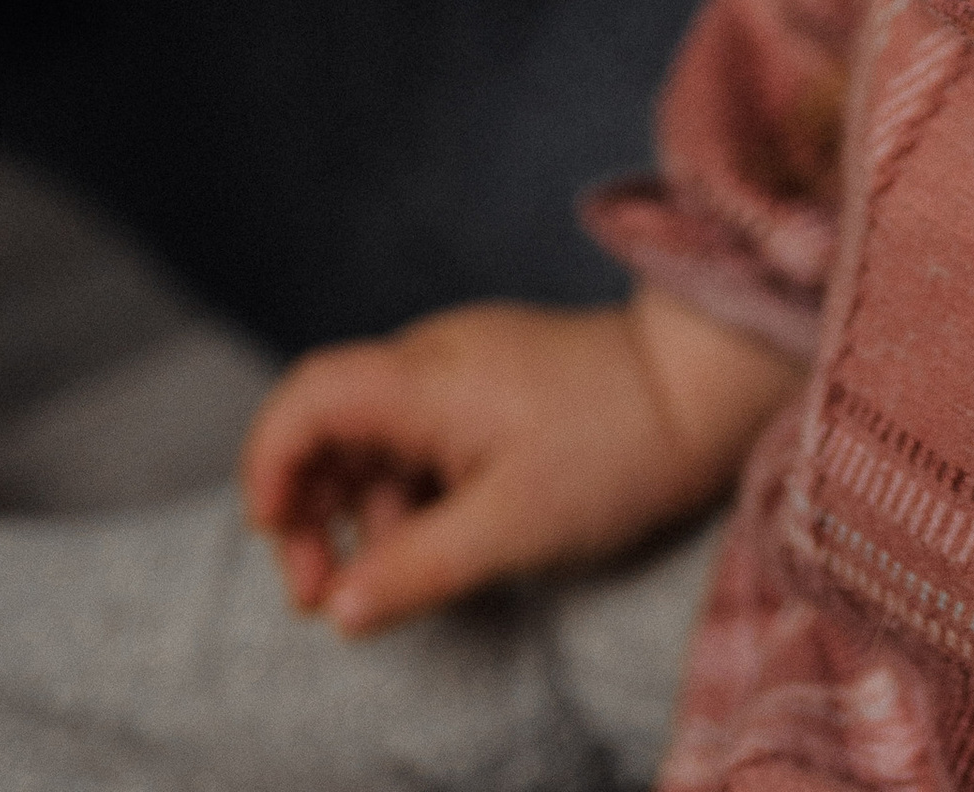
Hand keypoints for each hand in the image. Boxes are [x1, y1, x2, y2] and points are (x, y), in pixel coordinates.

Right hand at [241, 292, 796, 636]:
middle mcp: (433, 360)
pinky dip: (409, 495)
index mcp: (428, 379)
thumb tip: (337, 611)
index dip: (269, 463)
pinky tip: (436, 543)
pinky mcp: (490, 389)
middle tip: (321, 594)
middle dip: (309, 510)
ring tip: (389, 582)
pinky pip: (420, 441)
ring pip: (374, 442)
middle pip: (329, 424)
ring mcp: (462, 371)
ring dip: (361, 514)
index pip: (309, 396)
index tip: (274, 537)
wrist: (704, 388)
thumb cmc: (615, 449)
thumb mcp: (512, 527)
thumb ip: (416, 567)